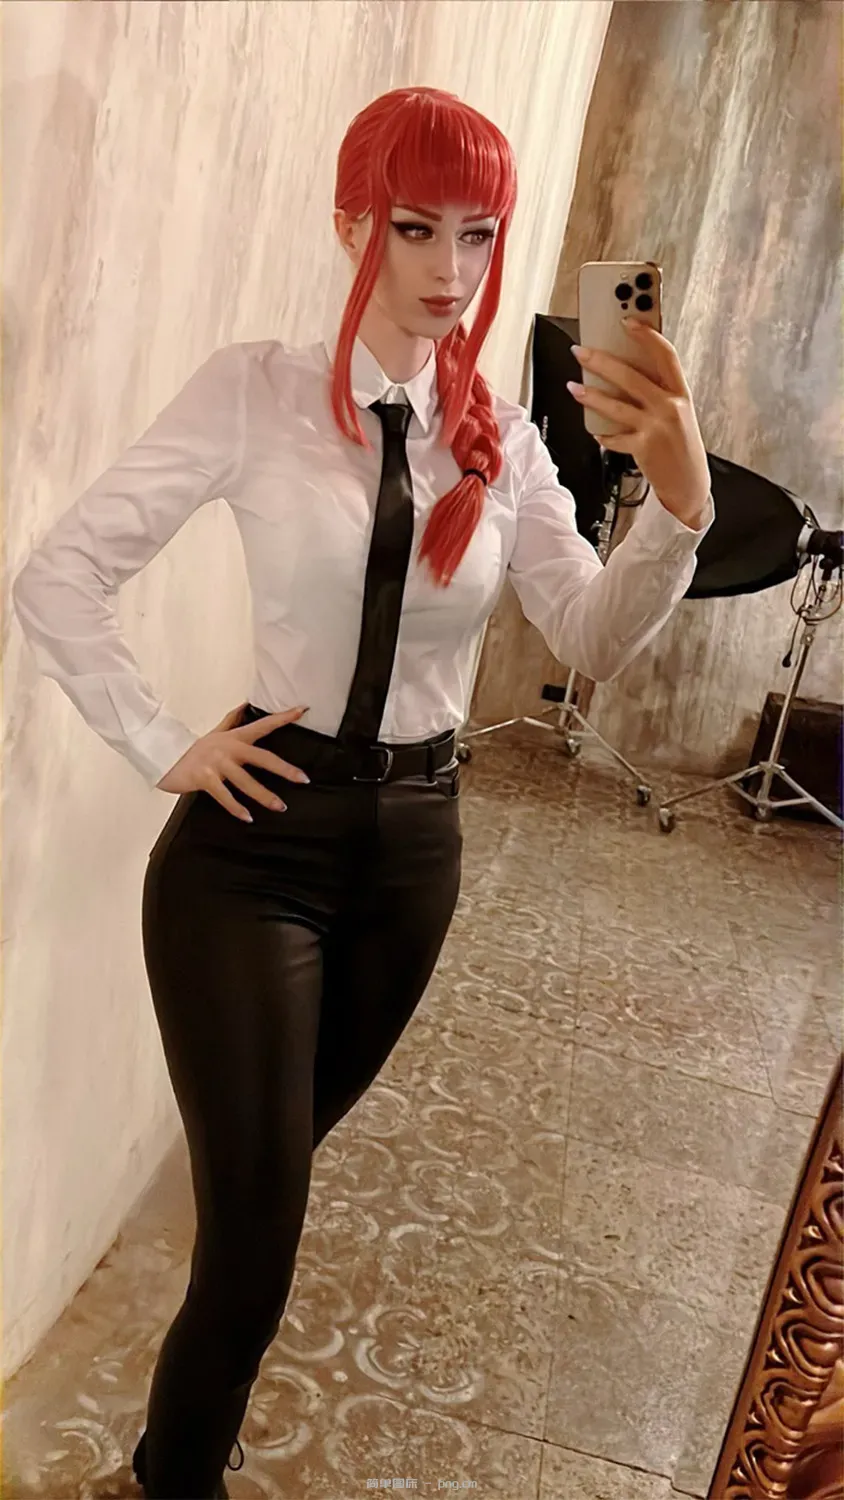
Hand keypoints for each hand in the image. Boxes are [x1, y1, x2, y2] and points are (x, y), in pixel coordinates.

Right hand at [156, 702, 310, 821]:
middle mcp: (228, 748)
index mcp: (234, 737)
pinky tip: (248, 817)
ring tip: (280, 806)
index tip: (301, 710)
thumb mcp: (215, 733)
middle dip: (284, 769)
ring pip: (245, 780)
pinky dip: (236, 807)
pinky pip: (224, 795)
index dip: (282, 717)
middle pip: (261, 757)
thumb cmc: (193, 749)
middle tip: (303, 778)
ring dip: (264, 795)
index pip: (263, 725)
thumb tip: (245, 705)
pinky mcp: (204, 777)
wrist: (164, 756)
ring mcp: (216, 763)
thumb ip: (232, 720)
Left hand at [567, 319, 710, 528]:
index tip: (627, 320)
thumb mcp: (679, 414)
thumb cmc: (682, 448)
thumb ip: (659, 393)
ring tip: (574, 388)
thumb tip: (627, 371)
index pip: (665, 354)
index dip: (646, 334)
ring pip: (616, 405)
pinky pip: (614, 437)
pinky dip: (603, 434)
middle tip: (581, 352)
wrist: (691, 487)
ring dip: (591, 395)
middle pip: (631, 375)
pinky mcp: (643, 448)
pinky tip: (596, 432)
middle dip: (602, 361)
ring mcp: (656, 428)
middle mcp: (670, 407)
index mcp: (681, 393)